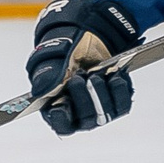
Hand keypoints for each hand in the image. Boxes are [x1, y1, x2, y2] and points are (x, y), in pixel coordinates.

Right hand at [26, 0, 140, 135]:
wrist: (90, 38)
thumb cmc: (65, 51)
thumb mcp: (53, 58)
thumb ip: (47, 75)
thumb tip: (41, 90)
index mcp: (58, 107)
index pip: (60, 124)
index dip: (60, 118)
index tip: (60, 105)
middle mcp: (80, 113)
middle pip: (85, 119)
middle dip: (83, 98)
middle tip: (80, 78)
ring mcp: (100, 109)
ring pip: (105, 113)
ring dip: (101, 93)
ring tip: (96, 74)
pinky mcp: (118, 102)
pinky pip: (122, 104)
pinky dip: (119, 90)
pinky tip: (114, 75)